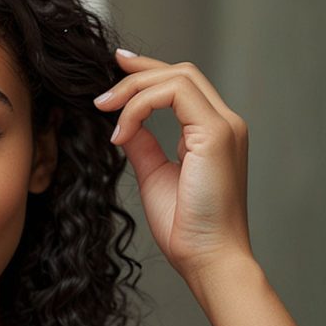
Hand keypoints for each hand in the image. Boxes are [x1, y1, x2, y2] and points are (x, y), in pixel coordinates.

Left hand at [93, 50, 252, 279]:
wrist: (206, 258)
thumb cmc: (185, 226)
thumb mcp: (154, 175)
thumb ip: (143, 144)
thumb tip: (124, 126)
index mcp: (212, 132)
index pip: (182, 85)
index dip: (148, 71)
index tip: (115, 68)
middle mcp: (224, 123)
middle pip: (181, 72)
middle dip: (137, 72)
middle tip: (101, 95)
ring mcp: (224, 126)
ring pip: (178, 77)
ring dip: (133, 89)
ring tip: (105, 111)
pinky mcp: (216, 133)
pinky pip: (173, 94)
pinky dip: (140, 106)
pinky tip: (121, 133)